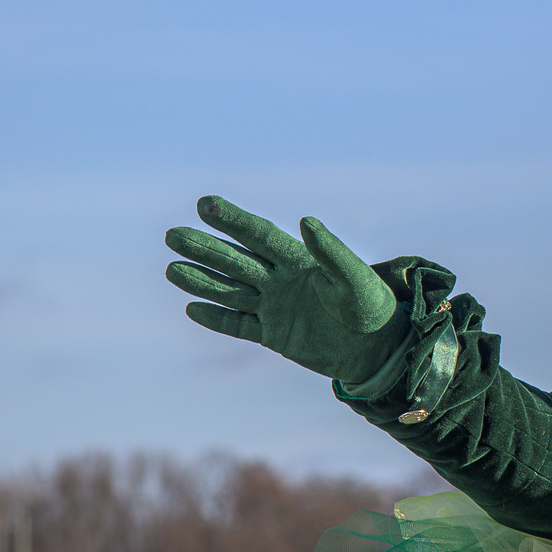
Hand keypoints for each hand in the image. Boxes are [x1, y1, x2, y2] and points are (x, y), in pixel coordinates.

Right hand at [166, 195, 404, 381]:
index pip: (259, 235)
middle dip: (206, 248)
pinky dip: (216, 318)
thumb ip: (330, 251)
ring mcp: (276, 308)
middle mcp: (282, 280)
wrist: (379, 348)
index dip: (233, 219)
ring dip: (202, 280)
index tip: (204, 203)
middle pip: (236, 260)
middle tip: (172, 235)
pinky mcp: (275, 335)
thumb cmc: (373, 306)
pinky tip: (192, 307)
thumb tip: (306, 221)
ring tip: (172, 268)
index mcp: (300, 260)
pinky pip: (239, 325)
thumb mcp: (355, 277)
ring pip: (231, 291)